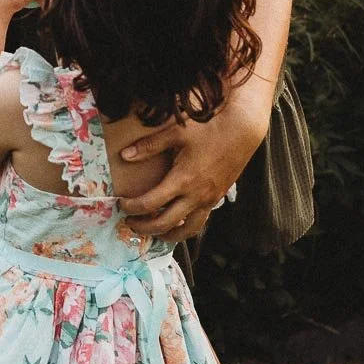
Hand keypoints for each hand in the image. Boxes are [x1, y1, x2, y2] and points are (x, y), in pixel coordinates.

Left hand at [117, 91, 269, 241]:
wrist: (242, 131)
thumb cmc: (208, 128)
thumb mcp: (176, 133)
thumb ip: (149, 146)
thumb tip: (124, 156)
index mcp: (182, 180)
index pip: (150, 203)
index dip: (132, 207)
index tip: (120, 204)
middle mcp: (196, 196)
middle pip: (164, 224)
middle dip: (143, 227)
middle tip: (129, 223)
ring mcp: (208, 200)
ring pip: (186, 231)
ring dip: (166, 234)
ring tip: (152, 232)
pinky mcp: (216, 199)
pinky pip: (199, 222)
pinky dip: (184, 228)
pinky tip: (176, 222)